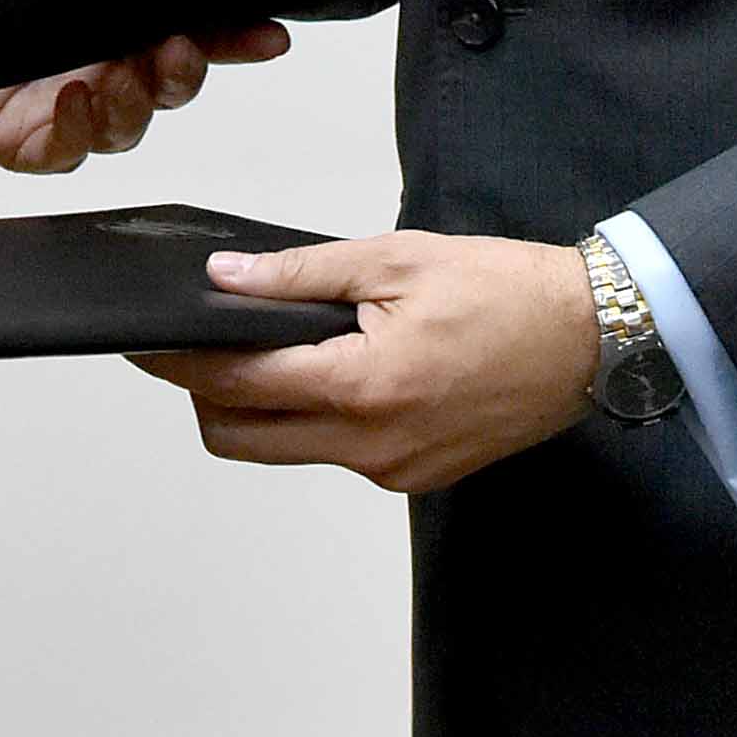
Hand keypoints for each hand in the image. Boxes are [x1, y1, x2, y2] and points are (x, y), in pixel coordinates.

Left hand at [0, 0, 210, 172]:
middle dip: (190, 69)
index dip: (230, 32)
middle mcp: (91, 60)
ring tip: (127, 78)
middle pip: (168, 80)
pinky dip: (78, 131)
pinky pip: (64, 151)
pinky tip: (71, 101)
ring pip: (127, 121)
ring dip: (138, 102)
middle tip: (184, 47)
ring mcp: (59, 104)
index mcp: (102, 12)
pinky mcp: (17, 140)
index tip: (266, 30)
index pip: (183, 22)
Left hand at [131, 230, 598, 496]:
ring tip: (276, 347)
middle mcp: (373, 446)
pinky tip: (334, 369)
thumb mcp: (397, 259)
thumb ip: (302, 273)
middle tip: (199, 347)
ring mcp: (394, 471)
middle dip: (205, 396)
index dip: (178, 362)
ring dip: (262, 407)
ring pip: (286, 450)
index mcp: (364, 387)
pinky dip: (316, 416)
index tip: (145, 341)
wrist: (592, 341)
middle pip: (240, 439)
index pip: (236, 384)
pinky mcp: (415, 477)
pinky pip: (337, 453)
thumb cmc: (508, 292)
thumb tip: (228, 277)